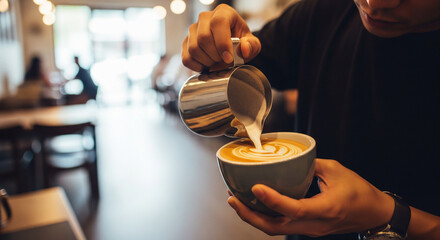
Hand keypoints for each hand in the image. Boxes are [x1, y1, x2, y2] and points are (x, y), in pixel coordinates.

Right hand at [182, 4, 260, 71]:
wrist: (230, 47)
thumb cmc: (241, 43)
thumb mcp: (252, 44)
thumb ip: (251, 46)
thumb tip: (243, 49)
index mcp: (223, 12)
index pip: (218, 22)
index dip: (223, 43)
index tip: (229, 58)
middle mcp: (205, 17)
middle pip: (203, 37)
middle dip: (215, 56)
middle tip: (224, 61)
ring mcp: (193, 29)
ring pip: (193, 48)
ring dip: (206, 62)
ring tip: (216, 63)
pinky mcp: (186, 42)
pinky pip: (186, 58)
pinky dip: (196, 66)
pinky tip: (206, 66)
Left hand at [227, 159, 394, 236]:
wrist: (375, 214)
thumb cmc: (360, 192)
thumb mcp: (336, 170)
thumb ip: (310, 164)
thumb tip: (288, 156)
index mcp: (325, 209)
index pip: (294, 209)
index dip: (272, 200)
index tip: (255, 187)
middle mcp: (314, 225)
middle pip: (275, 227)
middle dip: (249, 215)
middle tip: (232, 199)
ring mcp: (310, 230)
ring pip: (275, 229)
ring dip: (253, 217)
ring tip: (236, 200)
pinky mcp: (307, 228)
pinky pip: (281, 225)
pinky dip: (264, 216)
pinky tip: (254, 204)